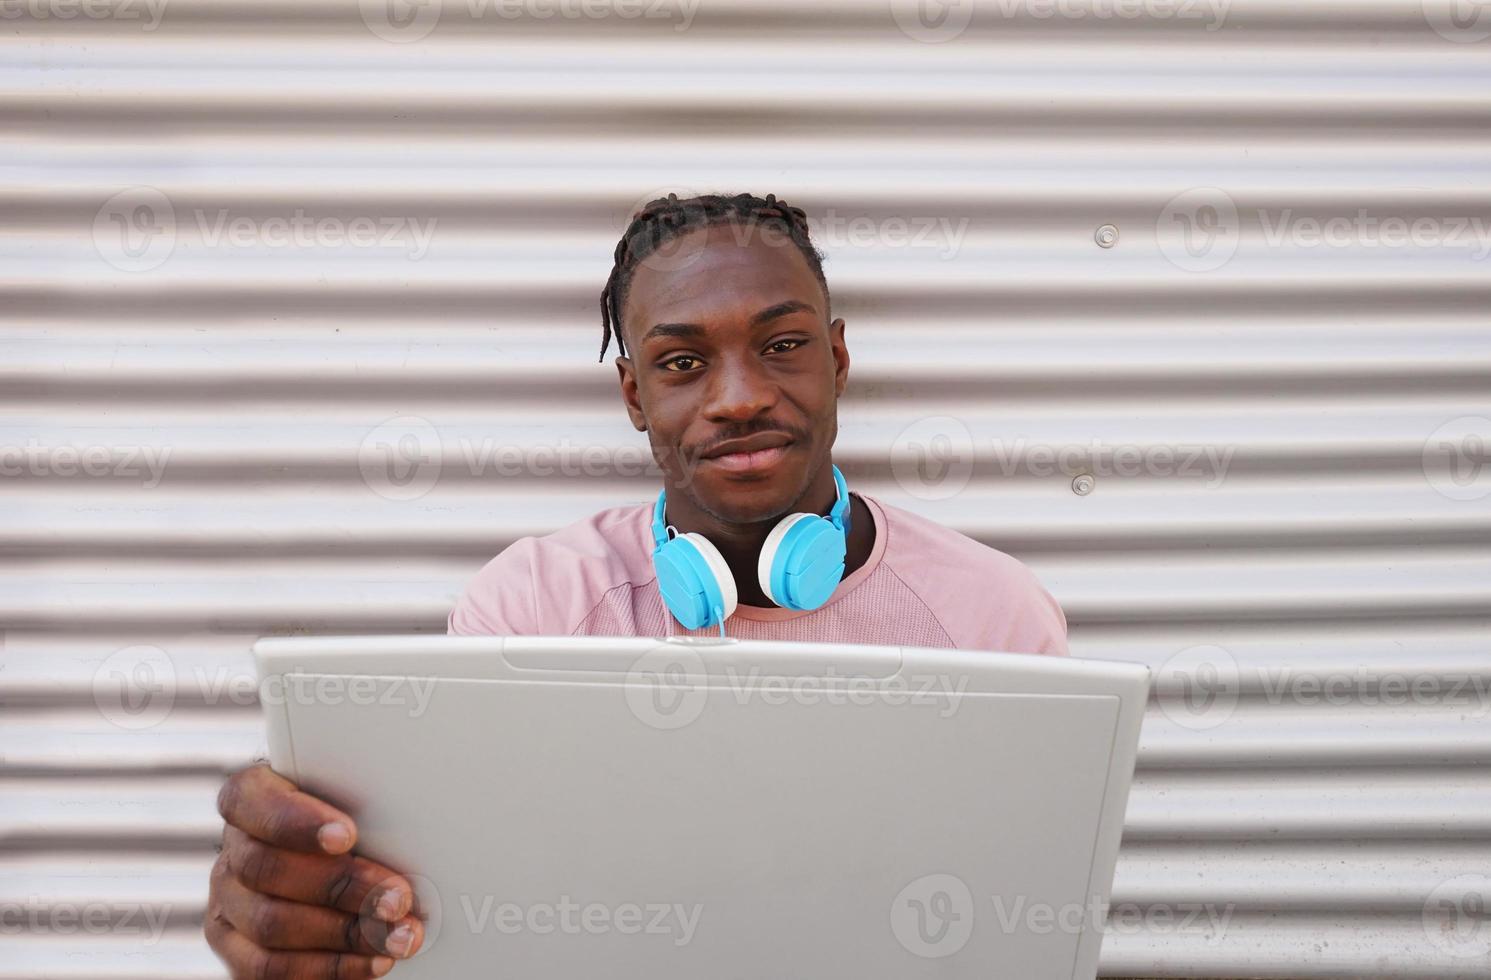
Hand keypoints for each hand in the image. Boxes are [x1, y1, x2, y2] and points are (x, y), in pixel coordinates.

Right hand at [206, 764, 424, 977]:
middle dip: (341, 886)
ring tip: (397, 936)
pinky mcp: (238, 952)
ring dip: (345, 934)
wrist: (334, 874)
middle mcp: (233, 853)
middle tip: (397, 898)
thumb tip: (412, 833)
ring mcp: (229, 905)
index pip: (249, 801)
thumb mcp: (355, 804)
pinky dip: (330, 967)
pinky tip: (372, 962)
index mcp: (251, 800)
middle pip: (268, 869)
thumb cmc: (354, 828)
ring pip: (272, 924)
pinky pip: (272, 969)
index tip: (348, 835)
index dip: (296, 821)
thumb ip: (363, 807)